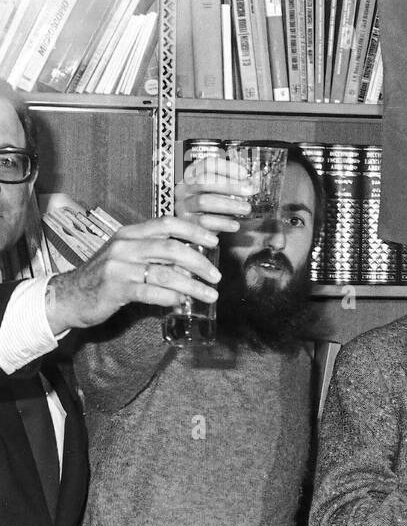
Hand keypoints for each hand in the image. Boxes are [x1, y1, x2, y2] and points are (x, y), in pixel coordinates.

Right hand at [45, 217, 222, 334]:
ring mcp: (118, 267)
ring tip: (209, 294)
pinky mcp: (115, 289)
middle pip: (171, 248)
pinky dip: (170, 297)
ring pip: (165, 273)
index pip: (167, 223)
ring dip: (192, 285)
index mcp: (130, 233)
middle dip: (200, 262)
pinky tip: (181, 302)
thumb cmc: (106, 276)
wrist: (69, 295)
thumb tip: (193, 261)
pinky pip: (150, 292)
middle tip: (216, 276)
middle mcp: (124, 246)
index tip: (214, 241)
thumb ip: (154, 254)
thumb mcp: (128, 256)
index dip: (194, 230)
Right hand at [178, 153, 257, 233]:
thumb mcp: (218, 193)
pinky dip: (222, 223)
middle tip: (248, 191)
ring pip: (204, 201)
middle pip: (204, 181)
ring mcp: (184, 206)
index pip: (206, 165)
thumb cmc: (207, 208)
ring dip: (229, 205)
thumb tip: (253, 184)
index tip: (244, 174)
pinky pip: (204, 222)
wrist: (189, 230)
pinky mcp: (187, 223)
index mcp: (192, 176)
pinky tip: (234, 224)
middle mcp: (184, 189)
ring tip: (245, 208)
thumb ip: (234, 186)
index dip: (227, 167)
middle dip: (229, 185)